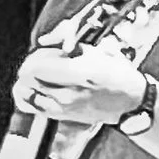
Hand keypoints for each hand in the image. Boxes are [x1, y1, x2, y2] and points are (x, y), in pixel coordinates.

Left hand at [14, 44, 143, 126]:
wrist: (131, 102)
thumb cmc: (115, 73)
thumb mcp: (95, 52)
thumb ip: (68, 44)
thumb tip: (44, 41)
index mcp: (80, 73)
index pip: (37, 67)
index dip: (34, 57)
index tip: (41, 52)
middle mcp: (70, 93)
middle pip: (30, 80)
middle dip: (28, 67)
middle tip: (36, 61)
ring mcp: (66, 108)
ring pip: (29, 94)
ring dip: (27, 82)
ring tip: (34, 75)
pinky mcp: (64, 117)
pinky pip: (35, 107)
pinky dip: (28, 96)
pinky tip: (31, 89)